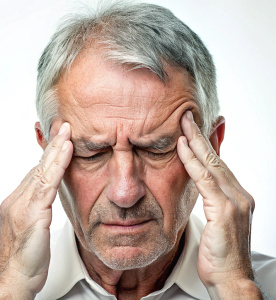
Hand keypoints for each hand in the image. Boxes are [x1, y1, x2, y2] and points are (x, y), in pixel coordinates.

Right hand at [0, 123, 72, 299]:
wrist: (16, 280)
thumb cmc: (27, 256)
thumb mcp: (33, 226)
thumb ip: (39, 206)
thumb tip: (48, 192)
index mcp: (18, 201)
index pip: (36, 171)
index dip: (48, 154)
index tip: (59, 139)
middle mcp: (18, 199)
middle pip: (38, 166)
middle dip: (52, 145)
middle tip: (63, 126)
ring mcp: (23, 206)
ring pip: (42, 171)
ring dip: (56, 149)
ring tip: (67, 132)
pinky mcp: (32, 215)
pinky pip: (47, 185)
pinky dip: (57, 165)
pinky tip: (66, 151)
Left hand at [178, 111, 261, 298]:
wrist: (231, 278)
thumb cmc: (220, 252)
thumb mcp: (216, 220)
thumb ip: (211, 199)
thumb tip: (202, 184)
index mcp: (236, 195)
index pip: (220, 162)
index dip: (208, 143)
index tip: (198, 127)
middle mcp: (239, 194)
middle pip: (216, 157)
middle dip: (201, 135)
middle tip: (188, 116)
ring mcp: (234, 201)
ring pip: (211, 163)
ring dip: (196, 141)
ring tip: (183, 123)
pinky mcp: (225, 209)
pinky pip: (204, 179)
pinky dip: (192, 161)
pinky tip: (183, 147)